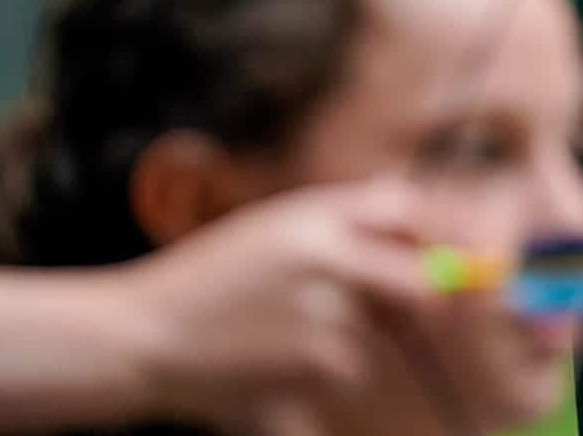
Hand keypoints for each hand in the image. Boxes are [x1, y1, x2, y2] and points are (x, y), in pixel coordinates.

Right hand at [104, 179, 450, 432]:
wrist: (139, 339)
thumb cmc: (204, 283)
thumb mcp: (267, 233)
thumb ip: (337, 222)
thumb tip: (408, 214)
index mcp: (311, 216)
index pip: (405, 209)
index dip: (434, 234)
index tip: (442, 255)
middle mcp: (325, 257)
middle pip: (421, 281)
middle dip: (417, 301)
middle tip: (387, 311)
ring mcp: (323, 313)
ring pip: (377, 335)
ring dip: (348, 340)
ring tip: (277, 334)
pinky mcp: (315, 365)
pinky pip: (349, 370)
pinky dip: (321, 373)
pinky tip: (270, 362)